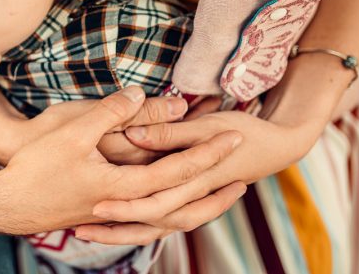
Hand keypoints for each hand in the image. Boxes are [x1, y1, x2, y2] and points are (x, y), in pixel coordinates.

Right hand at [0, 86, 245, 242]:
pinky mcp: (108, 214)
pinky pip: (151, 216)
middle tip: (243, 168)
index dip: (207, 152)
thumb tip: (140, 94)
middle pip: (183, 200)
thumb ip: (110, 113)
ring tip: (222, 190)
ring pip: (170, 214)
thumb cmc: (35, 165)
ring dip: (200, 201)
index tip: (233, 135)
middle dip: (215, 182)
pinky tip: (176, 199)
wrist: (7, 202)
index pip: (178, 170)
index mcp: (123, 187)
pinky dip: (172, 208)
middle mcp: (126, 206)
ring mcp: (117, 214)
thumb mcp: (71, 131)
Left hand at [73, 109, 322, 243]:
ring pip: (152, 229)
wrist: (276, 144)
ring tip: (84, 233)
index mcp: (195, 182)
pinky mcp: (187, 201)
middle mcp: (191, 199)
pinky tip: (107, 224)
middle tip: (81, 228)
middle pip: (149, 223)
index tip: (94, 205)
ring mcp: (190, 203)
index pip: (156, 201)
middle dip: (115, 227)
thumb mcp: (208, 125)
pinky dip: (134, 226)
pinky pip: (158, 222)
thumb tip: (135, 133)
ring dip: (120, 233)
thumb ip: (171, 132)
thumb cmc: (243, 130)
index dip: (125, 206)